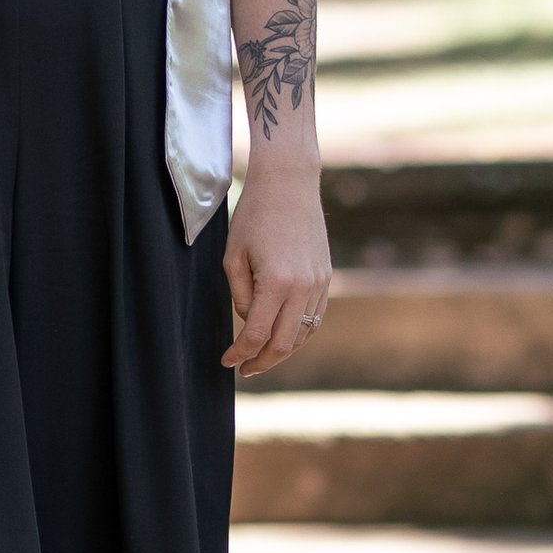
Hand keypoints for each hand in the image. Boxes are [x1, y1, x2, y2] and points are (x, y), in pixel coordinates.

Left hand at [220, 167, 330, 376]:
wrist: (289, 183)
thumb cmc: (254, 215)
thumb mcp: (234, 256)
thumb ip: (241, 296)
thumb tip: (251, 322)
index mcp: (276, 283)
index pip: (257, 334)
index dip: (240, 353)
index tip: (226, 361)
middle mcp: (303, 287)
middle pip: (285, 343)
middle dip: (263, 362)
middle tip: (245, 369)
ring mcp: (319, 283)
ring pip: (304, 333)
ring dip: (283, 350)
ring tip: (262, 356)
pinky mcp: (326, 276)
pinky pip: (315, 317)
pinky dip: (300, 332)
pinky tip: (283, 335)